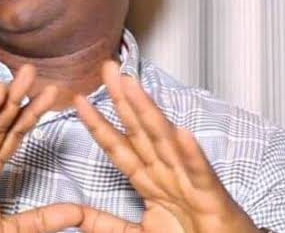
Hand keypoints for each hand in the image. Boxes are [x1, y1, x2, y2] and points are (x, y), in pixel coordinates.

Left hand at [73, 61, 260, 232]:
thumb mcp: (136, 232)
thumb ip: (104, 222)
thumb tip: (73, 211)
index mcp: (150, 181)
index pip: (118, 146)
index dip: (98, 123)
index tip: (78, 99)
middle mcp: (167, 174)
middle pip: (139, 131)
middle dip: (122, 99)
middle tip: (108, 68)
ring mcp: (189, 182)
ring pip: (165, 142)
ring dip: (149, 112)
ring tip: (132, 85)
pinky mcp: (212, 197)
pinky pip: (199, 173)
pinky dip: (191, 153)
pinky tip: (181, 131)